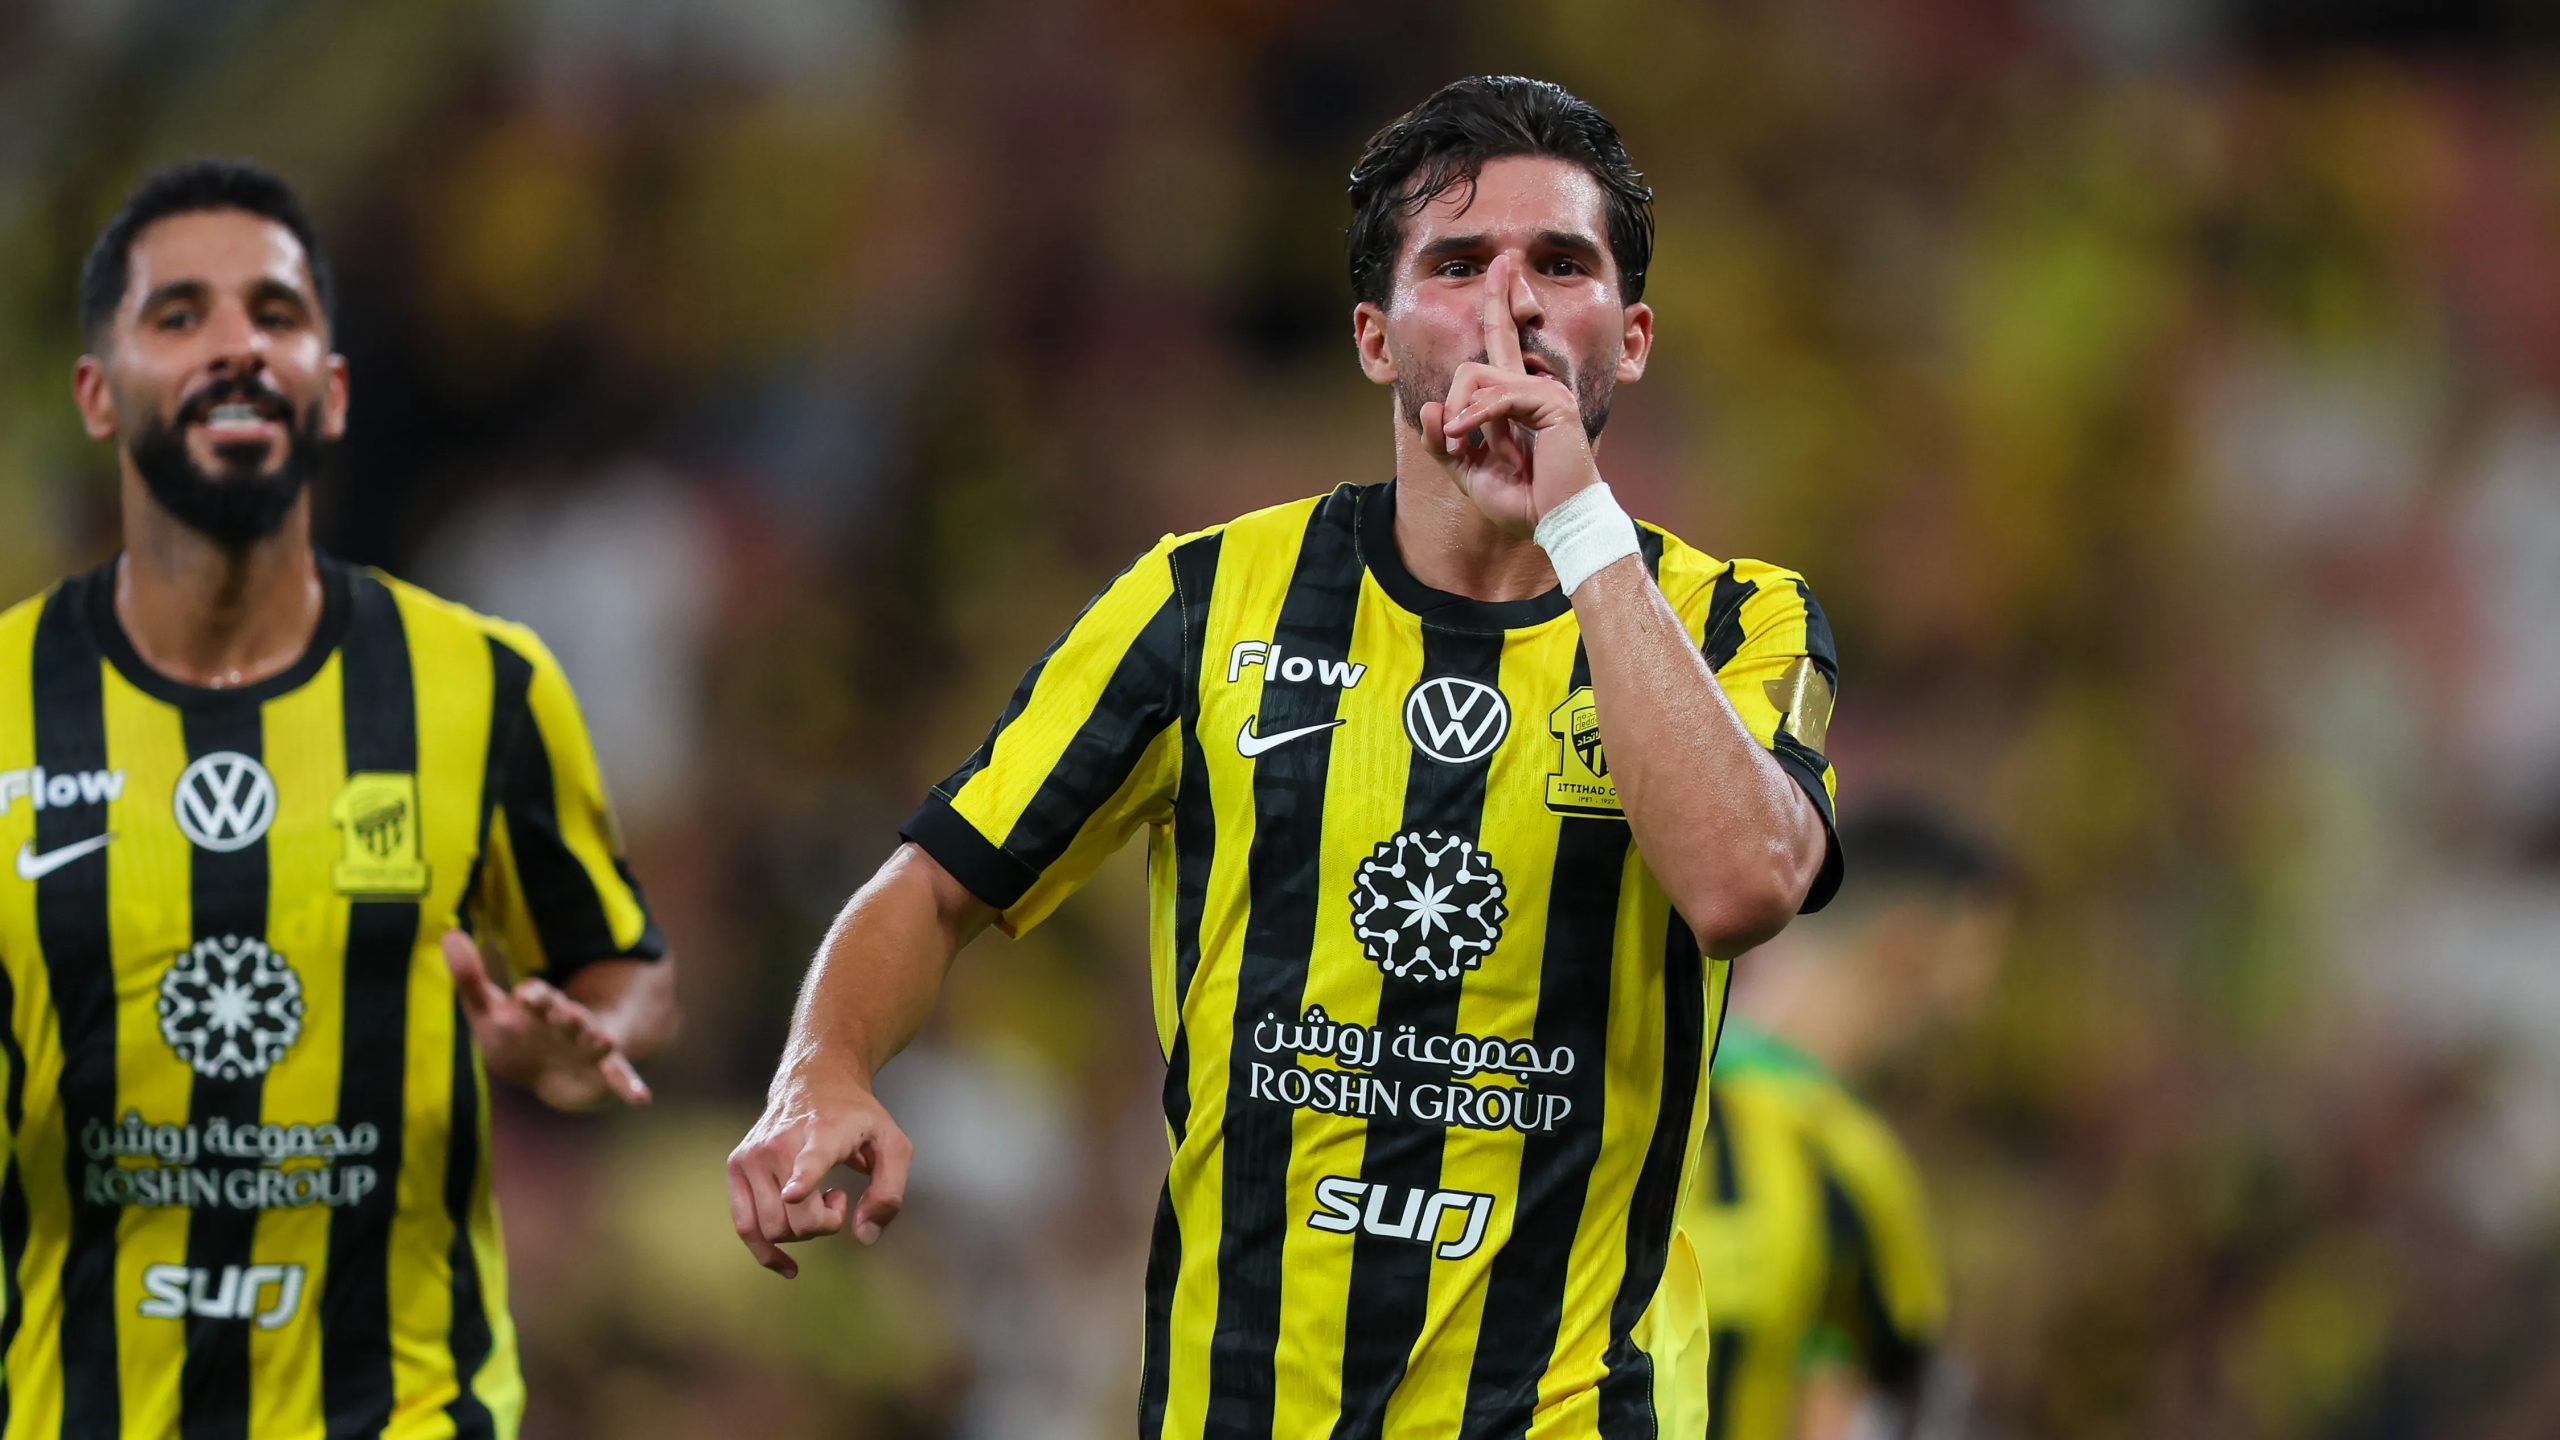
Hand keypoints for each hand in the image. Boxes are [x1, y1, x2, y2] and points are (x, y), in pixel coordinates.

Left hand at [443, 930, 650, 1111]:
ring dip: (596, 1039)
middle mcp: (569, 1021)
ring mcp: (589, 1045)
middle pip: (568, 1014)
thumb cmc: (518, 1034)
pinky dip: (630, 1085)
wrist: (555, 1070)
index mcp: (542, 1006)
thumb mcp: (489, 1010)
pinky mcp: (603, 1071)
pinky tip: (642, 1098)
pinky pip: (619, 1077)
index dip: (533, 996)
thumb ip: (471, 977)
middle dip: (565, 1013)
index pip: (537, 997)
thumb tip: (448, 933)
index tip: (524, 993)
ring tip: (604, 1040)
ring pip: (594, 1039)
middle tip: (563, 1011)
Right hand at [725, 1071, 911, 1277]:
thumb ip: (889, 1191)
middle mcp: (779, 1142)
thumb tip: (863, 1236)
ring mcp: (752, 1155)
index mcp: (824, 1131)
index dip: (804, 1178)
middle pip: (796, 1217)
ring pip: (771, 1228)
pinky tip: (788, 1266)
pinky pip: (745, 1227)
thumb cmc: (858, 1118)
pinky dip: (766, 1251)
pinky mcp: (736, 1166)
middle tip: (838, 1198)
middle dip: (823, 1225)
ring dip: (801, 1231)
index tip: (795, 1193)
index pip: (810, 1158)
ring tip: (816, 1199)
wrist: (815, 1081)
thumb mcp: (893, 1144)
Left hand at [1416, 253, 1603, 535]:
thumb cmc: (1521, 501)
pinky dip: (1475, 419)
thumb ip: (1445, 441)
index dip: (1501, 298)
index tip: (1503, 261)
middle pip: (1490, 343)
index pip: (1505, 338)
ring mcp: (1545, 390)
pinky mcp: (1552, 404)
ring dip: (1464, 417)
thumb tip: (1429, 406)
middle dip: (1462, 386)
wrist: (1555, 526)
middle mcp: (1534, 384)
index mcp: (1516, 396)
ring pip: (1478, 374)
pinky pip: (1497, 397)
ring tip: (1474, 451)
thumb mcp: (1467, 472)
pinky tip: (1468, 441)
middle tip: (1459, 441)